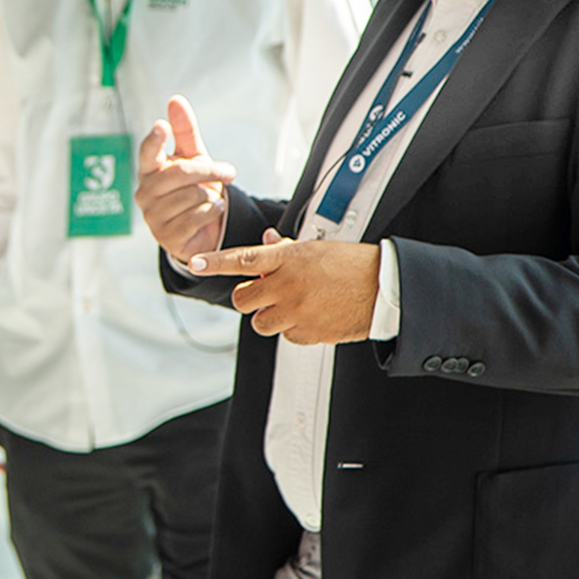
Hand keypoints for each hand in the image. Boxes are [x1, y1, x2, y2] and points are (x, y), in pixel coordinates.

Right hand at [136, 95, 236, 261]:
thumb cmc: (193, 187)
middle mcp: (144, 193)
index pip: (147, 153)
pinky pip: (198, 217)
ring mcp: (153, 217)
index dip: (154, 140)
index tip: (161, 126)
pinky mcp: (167, 237)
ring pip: (192, 196)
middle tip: (228, 172)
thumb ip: (184, 131)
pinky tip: (212, 210)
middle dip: (210, 171)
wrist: (201, 227)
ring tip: (211, 198)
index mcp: (148, 171)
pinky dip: (212, 211)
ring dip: (211, 196)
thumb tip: (175, 101)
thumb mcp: (192, 157)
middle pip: (180, 174)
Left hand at [189, 229, 380, 344]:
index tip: (194, 263)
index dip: (215, 262)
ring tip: (291, 305)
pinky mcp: (308, 333)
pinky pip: (285, 336)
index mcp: (288, 259)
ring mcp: (297, 311)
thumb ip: (283, 249)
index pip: (242, 260)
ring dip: (269, 315)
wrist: (384, 288)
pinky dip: (293, 329)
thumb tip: (262, 242)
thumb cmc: (351, 264)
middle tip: (266, 292)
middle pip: (243, 299)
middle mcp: (288, 285)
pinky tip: (311, 315)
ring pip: (260, 322)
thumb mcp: (314, 248)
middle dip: (250, 297)